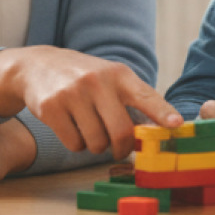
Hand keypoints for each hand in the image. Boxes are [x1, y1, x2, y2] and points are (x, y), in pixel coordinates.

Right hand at [0, 46, 180, 155]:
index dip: (162, 112)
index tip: (177, 125)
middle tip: (119, 149)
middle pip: (120, 132)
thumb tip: (158, 132)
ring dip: (96, 145)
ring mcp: (73, 94)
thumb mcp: (110, 78)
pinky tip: (71, 127)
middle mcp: (97, 81)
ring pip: (97, 143)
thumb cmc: (84, 78)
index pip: (146, 96)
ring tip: (90, 129)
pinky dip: (76, 144)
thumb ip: (133, 100)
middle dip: (122, 148)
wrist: (37, 66)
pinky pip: (74, 144)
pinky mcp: (51, 108)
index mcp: (119, 74)